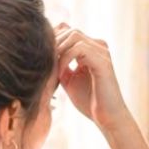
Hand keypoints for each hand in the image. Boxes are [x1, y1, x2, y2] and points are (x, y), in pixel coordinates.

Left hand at [55, 22, 148, 148]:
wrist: (107, 118)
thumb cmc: (90, 101)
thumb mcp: (68, 80)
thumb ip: (59, 65)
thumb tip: (44, 55)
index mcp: (91, 48)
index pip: (67, 30)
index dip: (52, 40)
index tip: (41, 58)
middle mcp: (98, 46)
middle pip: (69, 29)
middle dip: (53, 45)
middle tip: (44, 63)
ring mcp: (102, 52)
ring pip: (74, 35)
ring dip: (58, 50)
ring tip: (52, 68)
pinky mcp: (103, 62)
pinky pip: (79, 49)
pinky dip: (65, 59)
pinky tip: (60, 74)